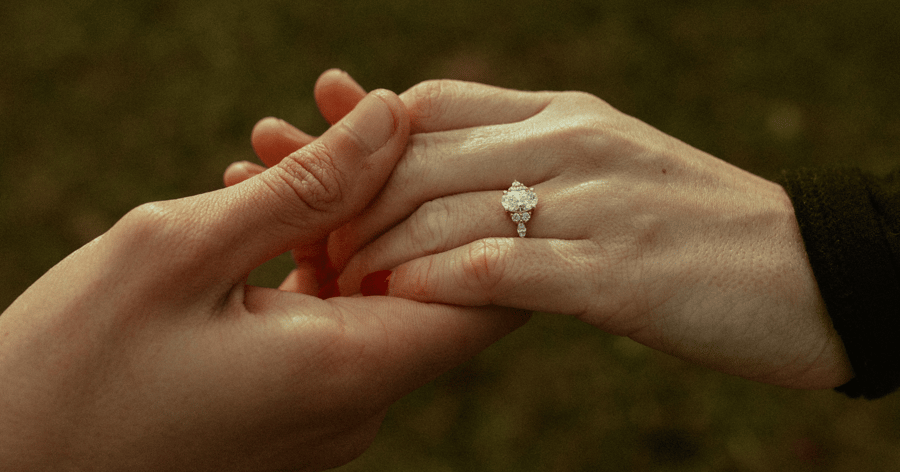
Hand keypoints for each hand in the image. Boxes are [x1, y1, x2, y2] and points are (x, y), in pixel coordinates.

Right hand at [0, 88, 526, 470]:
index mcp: (351, 371)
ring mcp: (325, 409)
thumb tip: (389, 119)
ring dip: (329, 214)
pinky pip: (322, 320)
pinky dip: (300, 258)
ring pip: (364, 292)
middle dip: (381, 184)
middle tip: (325, 109)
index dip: (481, 211)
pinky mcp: (290, 405)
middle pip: (417, 278)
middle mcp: (357, 402)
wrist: (4, 463)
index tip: (433, 140)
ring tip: (269, 146)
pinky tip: (252, 205)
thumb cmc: (73, 365)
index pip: (487, 297)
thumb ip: (307, 186)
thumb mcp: (183, 249)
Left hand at [251, 76, 853, 389]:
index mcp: (563, 114)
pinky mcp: (616, 271)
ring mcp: (594, 202)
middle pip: (420, 157)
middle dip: (346, 199)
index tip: (311, 170)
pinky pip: (498, 267)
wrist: (806, 273)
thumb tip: (447, 171)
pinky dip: (435, 282)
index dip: (361, 139)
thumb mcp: (609, 167)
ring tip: (334, 281)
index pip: (432, 105)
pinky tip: (395, 300)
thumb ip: (531, 158)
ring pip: (446, 212)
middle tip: (300, 239)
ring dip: (376, 249)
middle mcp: (571, 142)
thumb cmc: (693, 228)